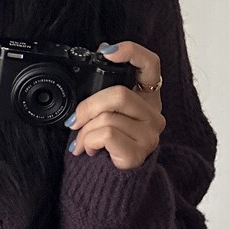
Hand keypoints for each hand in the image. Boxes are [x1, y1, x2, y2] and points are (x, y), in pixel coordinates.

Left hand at [66, 41, 166, 169]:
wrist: (110, 180)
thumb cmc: (108, 143)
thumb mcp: (107, 109)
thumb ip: (107, 84)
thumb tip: (102, 48)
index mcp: (147, 97)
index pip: (151, 64)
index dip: (131, 52)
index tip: (107, 51)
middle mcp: (154, 114)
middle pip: (119, 94)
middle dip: (88, 107)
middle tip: (74, 121)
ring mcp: (150, 134)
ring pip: (108, 117)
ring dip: (85, 131)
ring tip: (82, 142)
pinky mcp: (138, 152)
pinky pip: (106, 135)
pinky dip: (89, 142)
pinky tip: (90, 150)